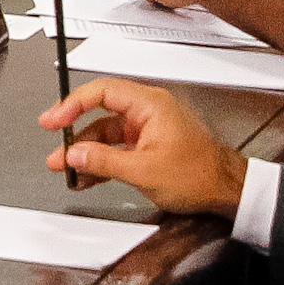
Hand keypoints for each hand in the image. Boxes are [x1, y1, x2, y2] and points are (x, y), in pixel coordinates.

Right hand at [39, 76, 248, 214]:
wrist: (228, 192)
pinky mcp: (149, 146)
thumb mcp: (144, 170)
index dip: (72, 104)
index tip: (54, 120)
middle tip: (55, 144)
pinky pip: (116, 148)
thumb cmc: (201, 175)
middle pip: (100, 113)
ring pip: (106, 134)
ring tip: (66, 168)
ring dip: (85, 151)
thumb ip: (104, 161)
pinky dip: (101, 160)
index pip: (101, 92)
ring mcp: (148, 129)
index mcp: (150, 105)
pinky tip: (86, 175)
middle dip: (74, 133)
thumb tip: (75, 154)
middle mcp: (148, 112)